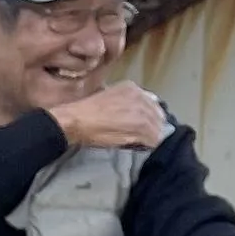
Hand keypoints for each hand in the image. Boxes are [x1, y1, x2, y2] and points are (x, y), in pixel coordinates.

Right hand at [50, 83, 169, 152]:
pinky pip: (153, 138)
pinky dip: (149, 144)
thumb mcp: (106, 96)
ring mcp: (142, 111)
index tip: (143, 123)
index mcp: (131, 87)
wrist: (77, 120)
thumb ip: (122, 101)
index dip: (148, 115)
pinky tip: (142, 147)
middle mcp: (140, 96)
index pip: (151, 102)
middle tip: (145, 135)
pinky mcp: (141, 126)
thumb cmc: (85, 111)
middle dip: (153, 125)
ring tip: (143, 143)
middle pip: (157, 114)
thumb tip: (130, 112)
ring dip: (151, 136)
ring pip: (157, 127)